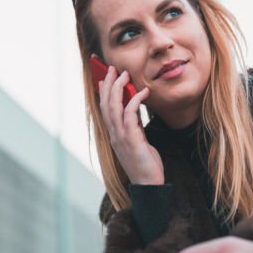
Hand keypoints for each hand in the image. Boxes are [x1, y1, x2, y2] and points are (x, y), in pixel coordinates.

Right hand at [99, 65, 162, 184]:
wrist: (149, 184)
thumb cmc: (145, 163)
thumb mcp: (138, 140)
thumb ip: (134, 125)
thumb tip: (134, 107)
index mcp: (114, 135)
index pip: (104, 109)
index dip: (103, 92)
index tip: (103, 77)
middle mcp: (114, 135)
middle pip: (106, 104)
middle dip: (108, 84)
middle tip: (112, 68)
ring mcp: (121, 137)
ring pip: (114, 107)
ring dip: (118, 88)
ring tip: (125, 74)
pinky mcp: (131, 140)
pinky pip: (130, 115)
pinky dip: (135, 101)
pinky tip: (143, 92)